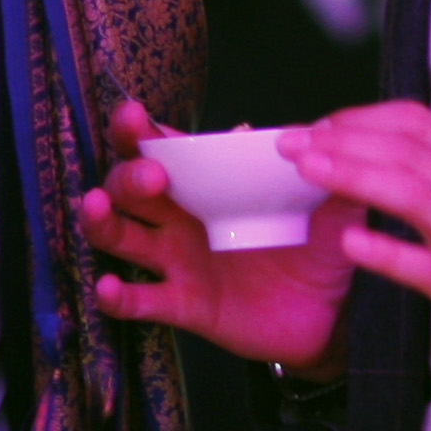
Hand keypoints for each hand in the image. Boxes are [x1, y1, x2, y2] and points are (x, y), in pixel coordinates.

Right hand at [78, 99, 357, 370]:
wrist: (333, 313)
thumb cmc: (321, 247)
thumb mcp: (329, 204)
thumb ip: (324, 166)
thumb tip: (312, 130)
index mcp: (208, 184)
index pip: (162, 148)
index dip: (138, 131)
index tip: (134, 116)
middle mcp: (182, 218)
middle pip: (129, 187)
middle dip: (129, 175)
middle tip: (153, 176)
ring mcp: (179, 262)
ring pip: (120, 237)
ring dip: (101, 222)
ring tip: (96, 208)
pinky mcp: (186, 305)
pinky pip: (142, 302)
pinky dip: (118, 297)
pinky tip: (108, 288)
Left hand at [288, 102, 430, 396]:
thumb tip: (370, 162)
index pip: (416, 124)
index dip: (361, 119)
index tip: (317, 125)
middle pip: (406, 153)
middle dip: (343, 142)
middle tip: (291, 142)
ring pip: (415, 195)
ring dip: (356, 177)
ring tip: (309, 171)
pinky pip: (425, 266)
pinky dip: (386, 251)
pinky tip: (349, 243)